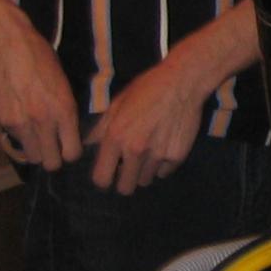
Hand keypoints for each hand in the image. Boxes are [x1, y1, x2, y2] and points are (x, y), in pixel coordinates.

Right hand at [0, 18, 81, 171]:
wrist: (9, 47)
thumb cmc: (41, 59)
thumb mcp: (64, 83)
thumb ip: (66, 111)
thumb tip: (70, 131)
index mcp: (65, 110)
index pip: (72, 153)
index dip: (71, 152)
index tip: (69, 146)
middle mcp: (44, 121)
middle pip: (51, 163)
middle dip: (53, 158)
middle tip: (52, 148)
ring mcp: (22, 123)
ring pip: (32, 158)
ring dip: (35, 151)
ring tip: (36, 138)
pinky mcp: (3, 121)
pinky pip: (16, 141)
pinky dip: (20, 137)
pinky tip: (21, 120)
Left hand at [86, 57, 205, 194]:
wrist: (183, 82)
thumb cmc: (147, 88)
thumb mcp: (118, 103)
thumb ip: (101, 128)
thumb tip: (87, 145)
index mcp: (116, 137)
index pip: (102, 178)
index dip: (104, 178)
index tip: (109, 172)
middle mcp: (135, 150)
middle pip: (125, 188)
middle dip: (125, 180)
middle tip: (129, 167)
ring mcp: (158, 155)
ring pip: (146, 180)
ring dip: (144, 171)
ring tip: (148, 153)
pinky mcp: (177, 156)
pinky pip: (164, 172)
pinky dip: (162, 164)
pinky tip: (164, 146)